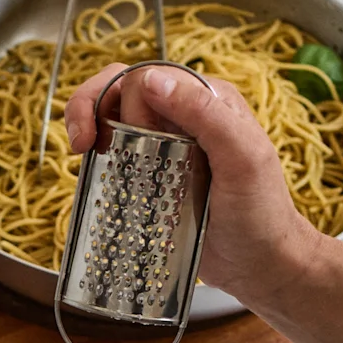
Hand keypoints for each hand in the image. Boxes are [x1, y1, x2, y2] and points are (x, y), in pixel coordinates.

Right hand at [61, 64, 322, 314]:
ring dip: (89, 127)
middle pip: (121, 91)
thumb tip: (151, 81)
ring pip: (113, 119)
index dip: (118, 98)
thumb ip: (204, 113)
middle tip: (87, 146)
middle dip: (95, 108)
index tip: (108, 136)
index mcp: (206, 100)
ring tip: (81, 152)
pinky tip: (91, 175)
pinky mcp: (151, 180)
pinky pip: (116, 157)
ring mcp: (164, 149)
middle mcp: (182, 118)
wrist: (260, 266)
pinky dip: (96, 160)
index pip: (146, 76)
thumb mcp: (243, 158)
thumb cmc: (261, 213)